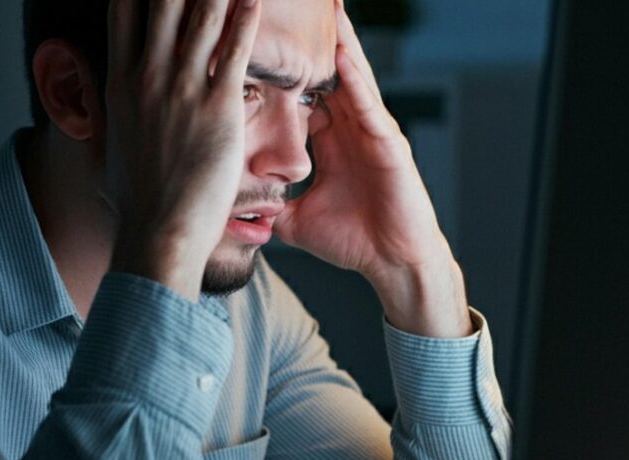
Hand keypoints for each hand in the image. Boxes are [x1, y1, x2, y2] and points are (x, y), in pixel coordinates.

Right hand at [105, 0, 261, 299]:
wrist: (159, 233)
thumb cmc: (135, 203)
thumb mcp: (103, 148)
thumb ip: (97, 113)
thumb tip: (82, 99)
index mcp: (118, 84)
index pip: (124, 11)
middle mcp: (147, 77)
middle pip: (162, 2)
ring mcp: (182, 90)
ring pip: (200, 16)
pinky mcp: (218, 107)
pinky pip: (235, 49)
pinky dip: (245, 17)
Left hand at [276, 1, 471, 336]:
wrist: (392, 265)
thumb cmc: (353, 242)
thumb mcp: (296, 220)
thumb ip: (271, 205)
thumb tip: (235, 207)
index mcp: (329, 141)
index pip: (302, 94)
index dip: (281, 71)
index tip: (255, 46)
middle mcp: (351, 128)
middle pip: (327, 73)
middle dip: (312, 41)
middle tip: (291, 8)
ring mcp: (372, 132)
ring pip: (351, 76)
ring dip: (337, 42)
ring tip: (326, 8)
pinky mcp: (389, 143)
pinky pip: (368, 103)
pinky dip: (355, 77)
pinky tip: (341, 52)